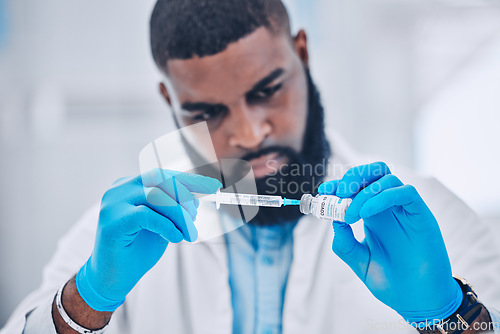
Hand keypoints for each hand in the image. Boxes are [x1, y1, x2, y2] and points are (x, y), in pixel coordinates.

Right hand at [76, 169, 221, 311]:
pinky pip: (148, 215)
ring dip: (179, 215)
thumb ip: (173, 210)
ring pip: (156, 197)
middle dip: (185, 196)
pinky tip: (176, 238)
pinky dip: (167, 226)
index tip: (212, 185)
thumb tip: (196, 200)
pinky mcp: (113, 221)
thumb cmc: (136, 251)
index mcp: (130, 186)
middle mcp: (120, 189)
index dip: (190, 180)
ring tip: (188, 233)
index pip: (163, 176)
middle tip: (195, 216)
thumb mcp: (161, 225)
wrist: (112, 279)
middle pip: (161, 180)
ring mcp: (113, 203)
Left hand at [318, 162, 462, 323]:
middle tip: (337, 194)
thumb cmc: (391, 282)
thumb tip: (333, 220)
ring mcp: (406, 210)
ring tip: (350, 215)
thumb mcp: (360, 261)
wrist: (418, 302)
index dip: (339, 184)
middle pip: (373, 173)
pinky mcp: (422, 216)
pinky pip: (405, 193)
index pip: (358, 187)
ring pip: (388, 178)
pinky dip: (382, 197)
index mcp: (374, 215)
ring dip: (363, 191)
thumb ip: (345, 243)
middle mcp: (389, 208)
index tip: (324, 191)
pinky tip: (366, 213)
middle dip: (351, 178)